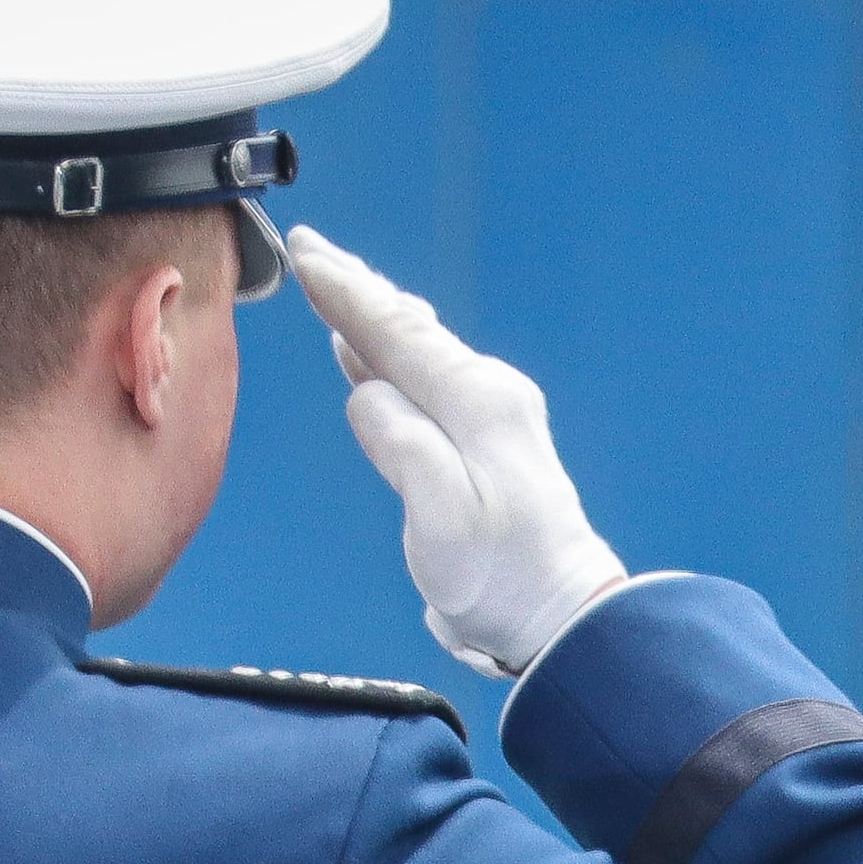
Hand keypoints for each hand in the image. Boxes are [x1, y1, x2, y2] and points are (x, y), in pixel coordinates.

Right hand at [289, 228, 632, 677]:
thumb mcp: (441, 515)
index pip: (397, 334)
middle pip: (408, 330)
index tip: (304, 254)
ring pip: (417, 350)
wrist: (558, 617)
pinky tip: (367, 354)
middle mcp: (487, 395)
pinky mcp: (483, 445)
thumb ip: (401, 444)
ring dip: (372, 317)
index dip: (345, 294)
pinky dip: (391, 358)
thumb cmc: (501, 576)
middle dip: (356, 289)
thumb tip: (366, 394)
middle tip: (309, 246)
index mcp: (476, 402)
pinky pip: (425, 380)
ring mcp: (489, 417)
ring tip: (333, 282)